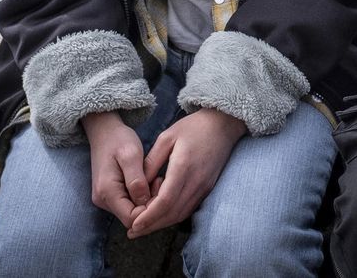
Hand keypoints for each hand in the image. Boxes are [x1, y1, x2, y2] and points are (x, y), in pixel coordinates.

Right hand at [82, 110, 150, 229]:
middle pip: (132, 218)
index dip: (150, 211)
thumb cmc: (119, 140)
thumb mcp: (131, 155)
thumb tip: (145, 202)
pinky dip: (141, 197)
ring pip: (131, 212)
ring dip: (147, 201)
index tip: (162, 190)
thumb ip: (137, 180)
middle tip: (161, 182)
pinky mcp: (110, 195)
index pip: (131, 218)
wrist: (104, 132)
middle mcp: (103, 200)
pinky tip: (150, 182)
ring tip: (156, 180)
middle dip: (150, 206)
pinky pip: (129, 204)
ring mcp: (105, 199)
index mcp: (107, 192)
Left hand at [126, 108, 247, 238]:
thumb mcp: (166, 137)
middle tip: (133, 232)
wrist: (223, 124)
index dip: (148, 216)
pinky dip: (173, 215)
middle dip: (151, 225)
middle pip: (172, 213)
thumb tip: (137, 186)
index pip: (165, 201)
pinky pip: (189, 208)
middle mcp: (196, 181)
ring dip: (161, 223)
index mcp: (183, 167)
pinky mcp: (207, 188)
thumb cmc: (193, 127)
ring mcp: (204, 186)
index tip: (133, 225)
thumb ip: (151, 162)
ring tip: (143, 227)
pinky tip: (161, 215)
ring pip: (181, 213)